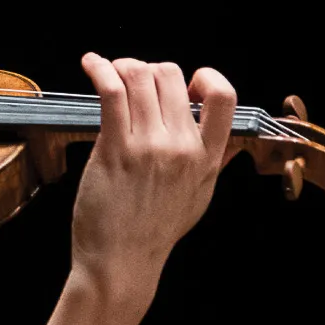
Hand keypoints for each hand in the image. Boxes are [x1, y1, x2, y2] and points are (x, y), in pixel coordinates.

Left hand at [71, 54, 236, 296]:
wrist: (122, 261)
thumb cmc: (153, 231)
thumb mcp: (199, 197)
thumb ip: (215, 163)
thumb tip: (233, 141)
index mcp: (208, 157)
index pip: (225, 97)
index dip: (204, 77)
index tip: (186, 83)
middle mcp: (182, 147)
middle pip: (172, 76)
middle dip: (150, 69)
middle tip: (133, 79)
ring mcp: (149, 147)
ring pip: (140, 77)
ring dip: (122, 65)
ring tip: (109, 70)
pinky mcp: (115, 149)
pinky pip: (111, 91)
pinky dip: (99, 68)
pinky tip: (91, 63)